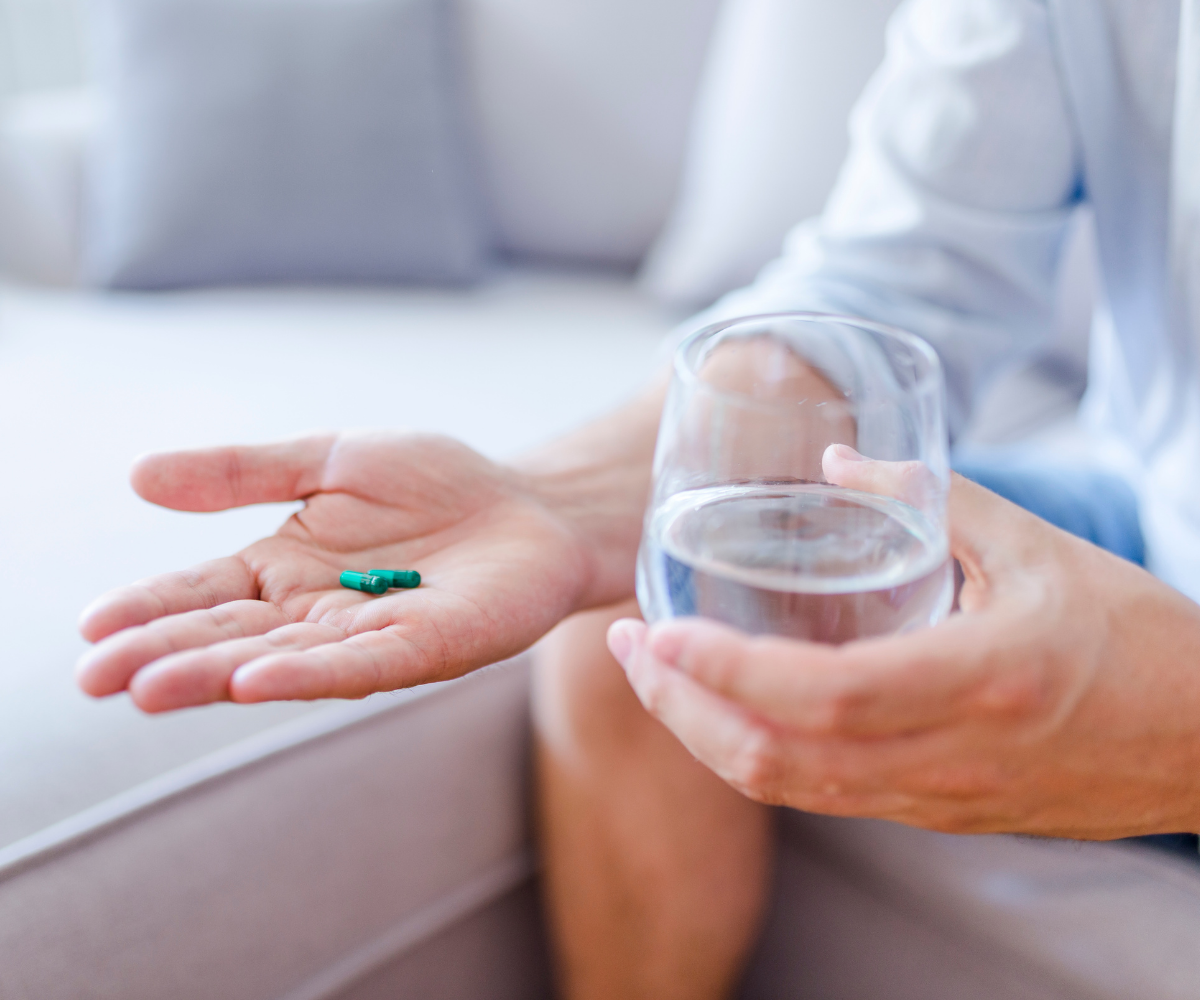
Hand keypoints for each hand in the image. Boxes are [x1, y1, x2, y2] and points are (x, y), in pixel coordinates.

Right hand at [78, 432, 607, 711]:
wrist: (530, 505)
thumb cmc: (436, 485)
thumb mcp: (330, 459)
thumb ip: (243, 472)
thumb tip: (138, 475)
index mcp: (286, 568)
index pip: (203, 593)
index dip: (148, 610)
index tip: (89, 629)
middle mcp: (318, 612)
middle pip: (229, 637)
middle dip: (162, 656)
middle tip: (93, 677)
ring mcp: (370, 635)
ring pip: (281, 658)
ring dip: (216, 674)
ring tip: (147, 687)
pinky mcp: (429, 645)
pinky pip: (362, 663)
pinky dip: (308, 671)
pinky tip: (256, 680)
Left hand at [609, 449, 1199, 839]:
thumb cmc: (1132, 633)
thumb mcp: (1036, 545)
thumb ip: (930, 494)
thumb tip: (835, 458)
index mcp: (983, 680)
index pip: (822, 694)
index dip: (726, 670)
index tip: (656, 631)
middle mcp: (951, 756)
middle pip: (778, 759)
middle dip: (682, 708)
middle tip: (628, 648)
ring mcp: (940, 799)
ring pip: (790, 790)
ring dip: (706, 736)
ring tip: (657, 676)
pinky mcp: (937, 815)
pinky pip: (822, 796)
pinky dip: (756, 754)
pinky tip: (727, 706)